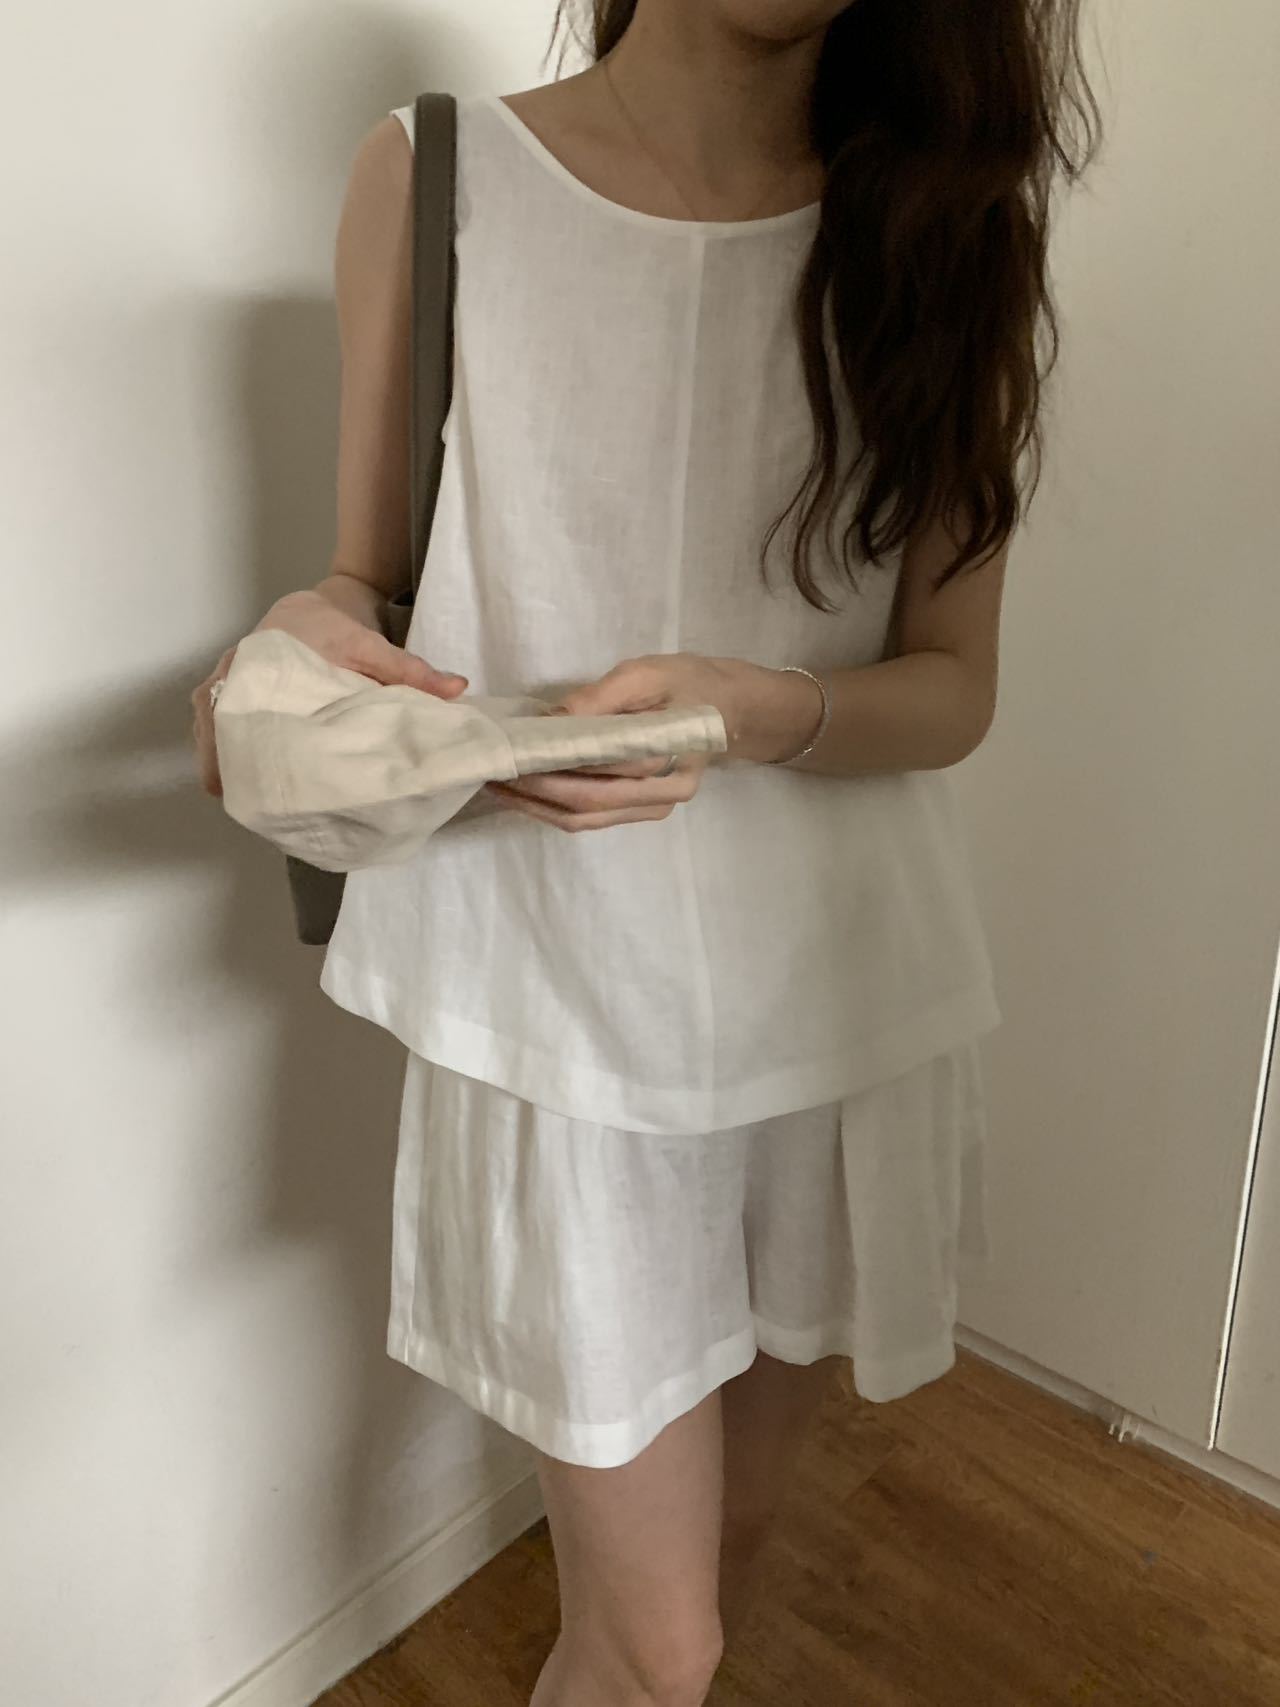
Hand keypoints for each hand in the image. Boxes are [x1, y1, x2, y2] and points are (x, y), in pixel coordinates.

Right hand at [190, 587, 467, 797]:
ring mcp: (219, 701)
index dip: (245, 764)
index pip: (230, 724)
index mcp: (250, 670)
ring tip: (278, 811)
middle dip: (245, 781)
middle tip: (282, 813)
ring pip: (216, 752)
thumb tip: (458, 690)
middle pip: (218, 748)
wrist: (308, 608)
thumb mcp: (371, 646)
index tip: (274, 792)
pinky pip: (222, 749)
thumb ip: (410, 671)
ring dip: (241, 778)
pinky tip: (271, 796)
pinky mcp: (228, 713)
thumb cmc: (332, 627)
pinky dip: (241, 770)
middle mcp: (223, 688)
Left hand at [484, 651, 821, 832]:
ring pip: (587, 820)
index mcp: (674, 755)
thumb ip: (600, 698)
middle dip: (536, 790)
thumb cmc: (690, 683)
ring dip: (539, 807)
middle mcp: (668, 792)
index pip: (603, 766)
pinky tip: (528, 795)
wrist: (731, 707)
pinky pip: (594, 820)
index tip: (512, 749)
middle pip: (591, 802)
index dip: (554, 762)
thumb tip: (548, 720)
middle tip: (495, 771)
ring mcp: (656, 808)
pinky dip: (556, 810)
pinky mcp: (645, 811)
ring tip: (501, 786)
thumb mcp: (648, 672)